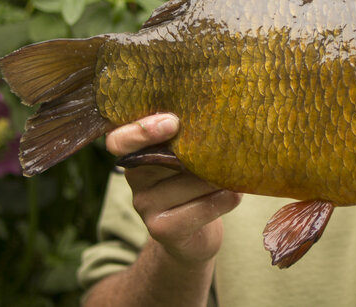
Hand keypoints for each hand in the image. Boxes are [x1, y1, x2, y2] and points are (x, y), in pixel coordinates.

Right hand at [105, 114, 241, 266]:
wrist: (195, 234)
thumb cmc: (193, 182)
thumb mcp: (185, 156)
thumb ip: (188, 138)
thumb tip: (219, 120)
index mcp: (136, 153)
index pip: (120, 140)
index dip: (141, 130)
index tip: (172, 122)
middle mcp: (135, 178)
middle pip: (165, 158)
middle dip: (196, 151)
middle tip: (222, 143)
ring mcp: (144, 205)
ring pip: (187, 183)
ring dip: (217, 177)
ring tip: (236, 171)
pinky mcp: (161, 229)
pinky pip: (199, 208)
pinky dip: (223, 199)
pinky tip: (235, 194)